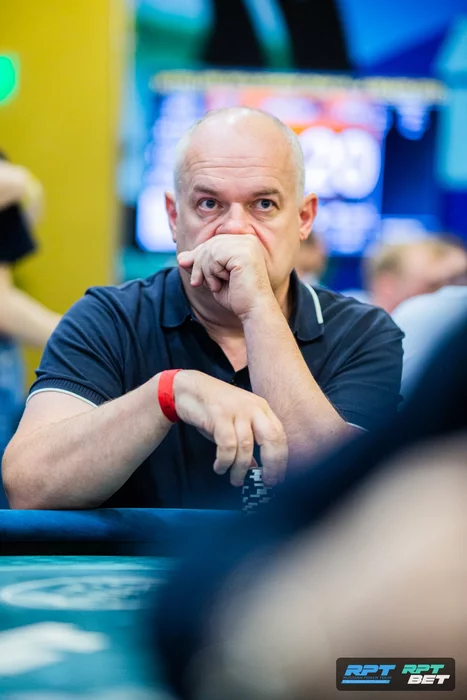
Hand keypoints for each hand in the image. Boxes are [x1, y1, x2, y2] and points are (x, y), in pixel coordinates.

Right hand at [173, 370, 287, 486]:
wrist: (188, 388)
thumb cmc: (213, 408)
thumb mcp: (235, 424)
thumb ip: (247, 443)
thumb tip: (254, 468)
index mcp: (261, 409)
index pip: (280, 435)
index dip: (281, 459)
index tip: (278, 478)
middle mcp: (253, 408)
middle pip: (272, 439)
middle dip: (272, 465)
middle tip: (267, 482)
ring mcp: (236, 410)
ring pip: (247, 446)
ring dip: (242, 468)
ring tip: (236, 481)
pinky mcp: (219, 415)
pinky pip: (227, 445)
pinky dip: (224, 461)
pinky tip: (220, 467)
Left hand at [177, 234, 273, 317]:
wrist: (253, 310)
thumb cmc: (238, 298)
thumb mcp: (213, 279)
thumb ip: (199, 266)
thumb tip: (180, 258)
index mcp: (243, 243)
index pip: (213, 243)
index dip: (198, 257)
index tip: (193, 276)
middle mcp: (247, 240)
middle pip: (210, 244)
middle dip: (198, 264)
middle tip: (196, 283)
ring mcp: (246, 244)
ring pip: (210, 250)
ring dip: (205, 271)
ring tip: (215, 285)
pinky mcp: (244, 252)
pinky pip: (215, 256)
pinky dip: (212, 272)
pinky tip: (221, 283)